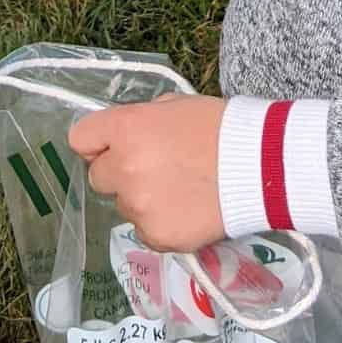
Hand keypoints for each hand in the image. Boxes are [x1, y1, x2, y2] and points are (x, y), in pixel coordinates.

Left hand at [66, 93, 227, 255]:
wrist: (260, 165)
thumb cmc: (219, 126)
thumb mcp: (175, 106)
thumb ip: (141, 122)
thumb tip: (125, 137)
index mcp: (126, 129)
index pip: (81, 138)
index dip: (98, 143)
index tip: (114, 146)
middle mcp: (124, 168)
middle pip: (99, 178)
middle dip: (120, 174)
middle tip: (155, 169)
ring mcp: (138, 206)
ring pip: (125, 206)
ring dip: (144, 199)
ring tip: (182, 190)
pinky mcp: (156, 236)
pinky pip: (146, 230)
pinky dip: (162, 223)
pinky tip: (188, 210)